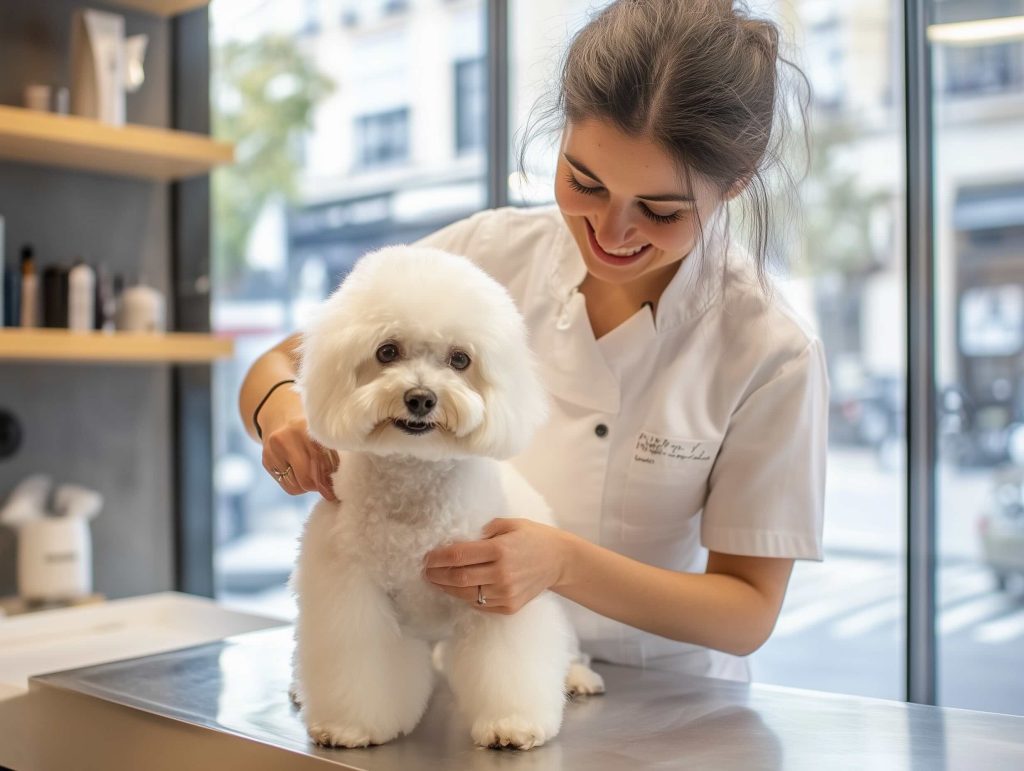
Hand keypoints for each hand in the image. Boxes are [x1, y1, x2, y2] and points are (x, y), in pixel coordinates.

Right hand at [259, 385, 338, 501]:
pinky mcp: (266, 461)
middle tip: (326, 484)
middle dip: (318, 486)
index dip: (329, 479)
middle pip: (306, 479)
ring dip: (308, 486)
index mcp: (304, 428)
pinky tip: (300, 473)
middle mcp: (285, 439)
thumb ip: (330, 455)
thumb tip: (332, 487)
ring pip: (296, 487)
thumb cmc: (309, 427)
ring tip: (312, 474)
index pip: (319, 463)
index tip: (335, 487)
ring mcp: (272, 451)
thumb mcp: (321, 434)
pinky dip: (297, 485)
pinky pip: (287, 485)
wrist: (279, 413)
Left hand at [422, 518, 568, 613]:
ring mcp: (506, 593)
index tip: (426, 557)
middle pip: (458, 578)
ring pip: (465, 595)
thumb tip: (458, 541)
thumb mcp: (509, 524)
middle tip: (425, 570)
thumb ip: (484, 532)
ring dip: (446, 588)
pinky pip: (479, 605)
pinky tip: (458, 589)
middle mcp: (501, 573)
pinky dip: (465, 597)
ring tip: (435, 581)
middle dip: (436, 575)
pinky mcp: (509, 606)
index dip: (437, 558)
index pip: (458, 556)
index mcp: (500, 549)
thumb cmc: (533, 537)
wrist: (559, 561)